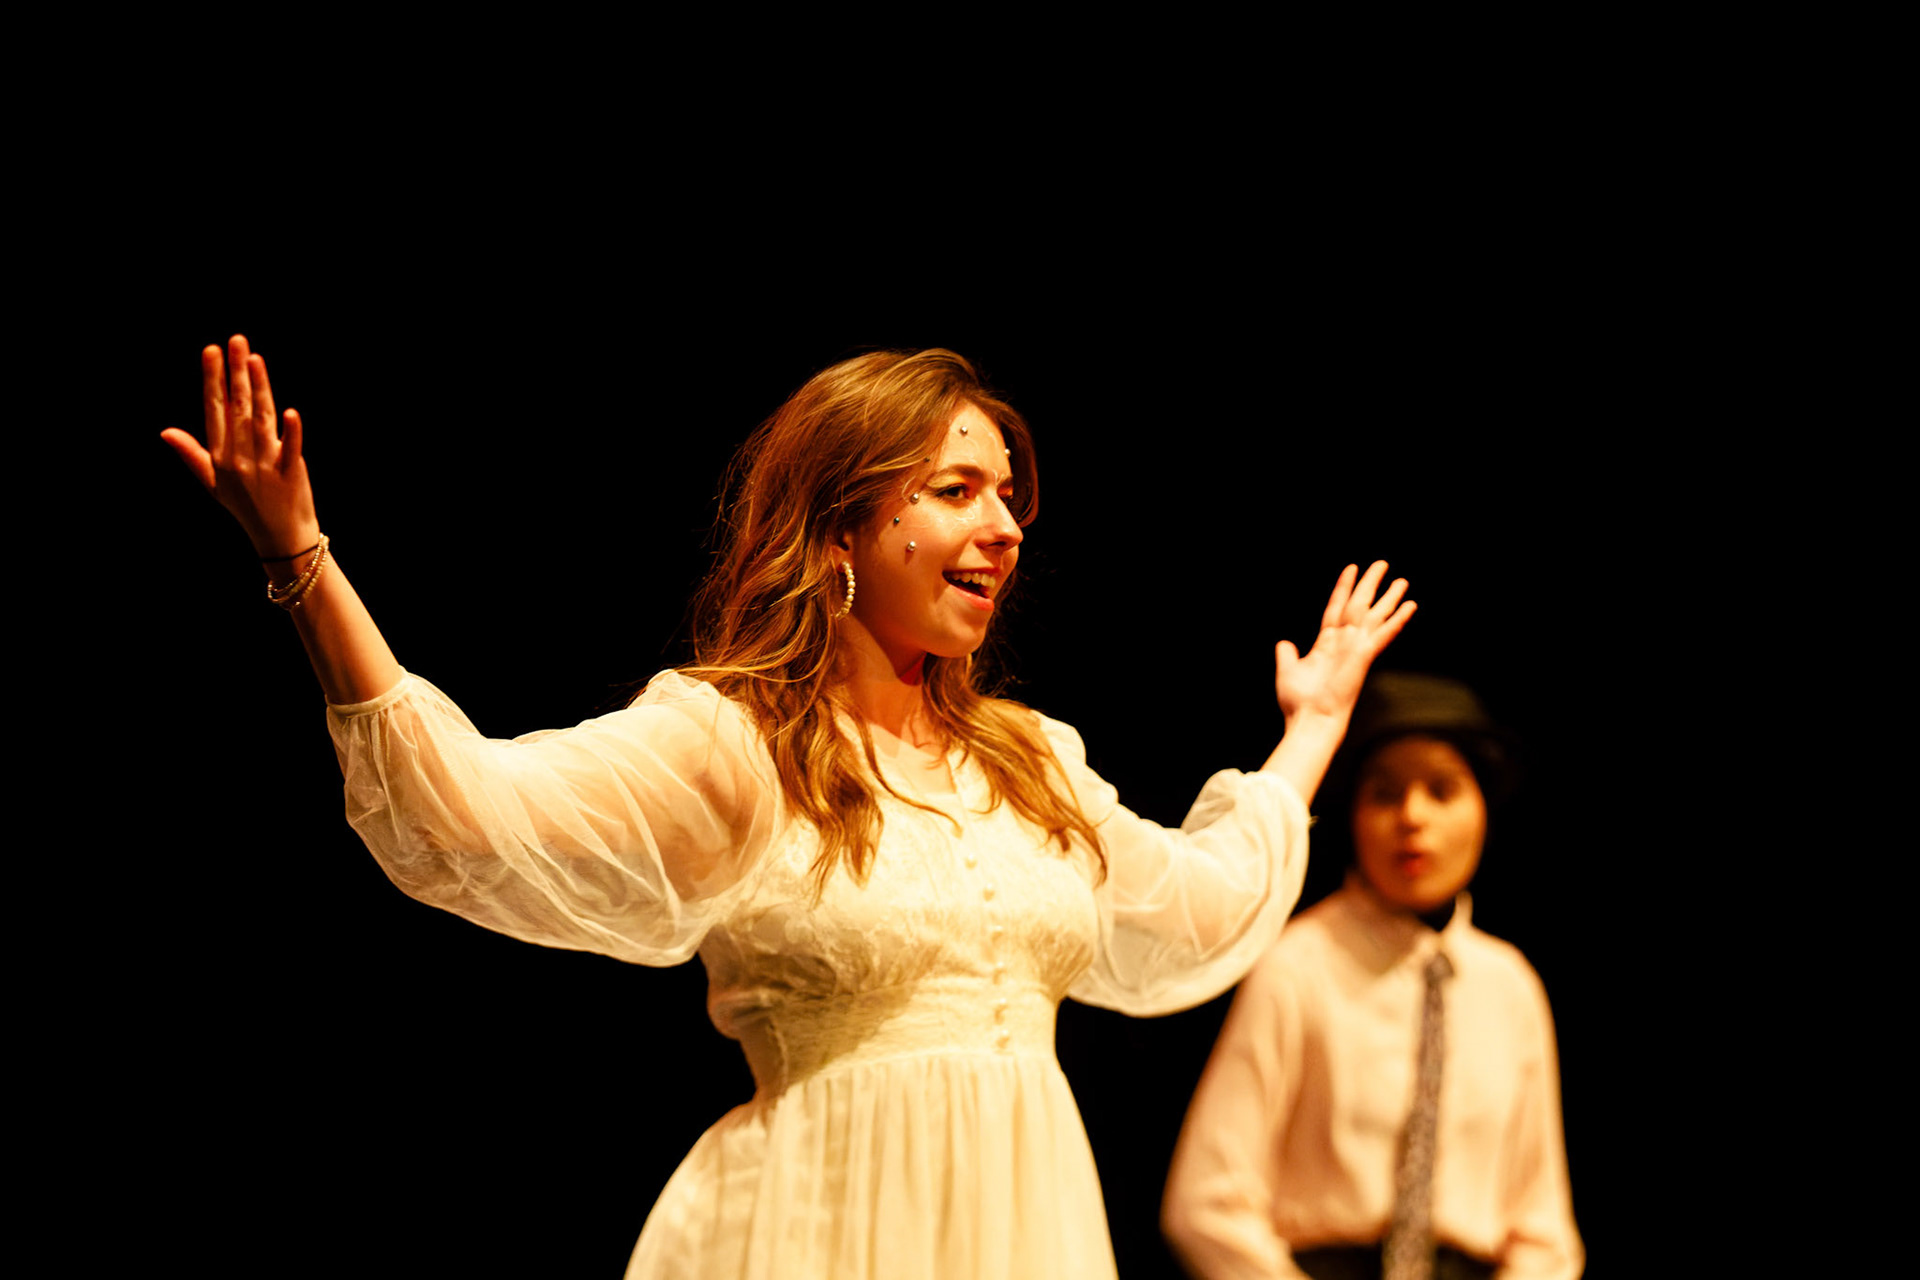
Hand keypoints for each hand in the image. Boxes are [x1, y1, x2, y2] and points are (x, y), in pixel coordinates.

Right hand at [160, 335, 318, 558]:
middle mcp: (240, 459)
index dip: (212, 380)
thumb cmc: (246, 507)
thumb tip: (165, 431)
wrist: (279, 538)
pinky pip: (291, 449)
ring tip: (255, 359)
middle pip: (238, 409)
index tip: (210, 351)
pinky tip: (290, 411)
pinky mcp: (291, 474)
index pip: (215, 410)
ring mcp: (266, 467)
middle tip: (235, 341)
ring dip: (260, 389)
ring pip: (262, 421)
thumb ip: (191, 454)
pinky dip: (292, 432)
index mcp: (220, 458)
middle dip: (235, 374)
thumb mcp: (212, 483)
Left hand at [1274, 562, 1414, 724]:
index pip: (1336, 608)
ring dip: (1388, 598)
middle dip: (1370, 584)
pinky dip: (1396, 620)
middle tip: (1382, 564)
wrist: (1309, 720)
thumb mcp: (1288, 670)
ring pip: (1374, 616)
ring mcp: (1355, 649)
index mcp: (1326, 644)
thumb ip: (1288, 654)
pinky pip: (1382, 634)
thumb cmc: (1298, 702)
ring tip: (1402, 581)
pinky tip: (1410, 607)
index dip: (1343, 588)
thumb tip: (1284, 643)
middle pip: (1359, 606)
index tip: (1351, 568)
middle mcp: (1344, 643)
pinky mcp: (1363, 656)